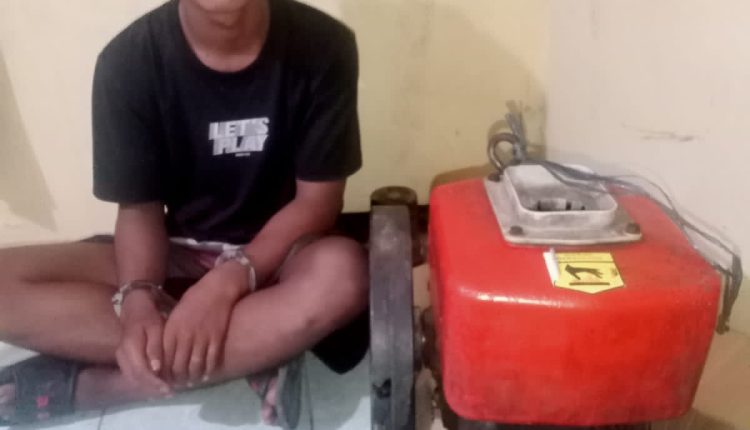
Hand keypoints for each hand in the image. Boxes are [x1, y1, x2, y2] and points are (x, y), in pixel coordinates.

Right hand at [117, 290, 171, 396]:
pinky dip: (143, 381)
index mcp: (130, 346)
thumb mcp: (155, 327)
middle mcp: (122, 354)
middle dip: (151, 388)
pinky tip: (155, 383)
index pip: (140, 371)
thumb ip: (155, 348)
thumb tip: (156, 369)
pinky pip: (131, 374)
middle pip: (135, 378)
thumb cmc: (148, 315)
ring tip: (164, 391)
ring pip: (131, 378)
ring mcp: (121, 357)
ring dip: (147, 387)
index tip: (168, 389)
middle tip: (169, 393)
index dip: (154, 383)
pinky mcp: (123, 358)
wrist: (134, 307)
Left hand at [163, 262, 246, 386]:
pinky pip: (210, 360)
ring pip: (194, 365)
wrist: (218, 288)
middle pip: (178, 364)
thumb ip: (171, 331)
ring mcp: (202, 338)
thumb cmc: (196, 298)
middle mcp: (185, 336)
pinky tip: (205, 376)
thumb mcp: (177, 313)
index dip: (163, 370)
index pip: (164, 356)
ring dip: (192, 377)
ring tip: (190, 382)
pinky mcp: (217, 338)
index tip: (163, 377)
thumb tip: (166, 350)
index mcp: (172, 328)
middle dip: (177, 377)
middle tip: (177, 382)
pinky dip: (207, 371)